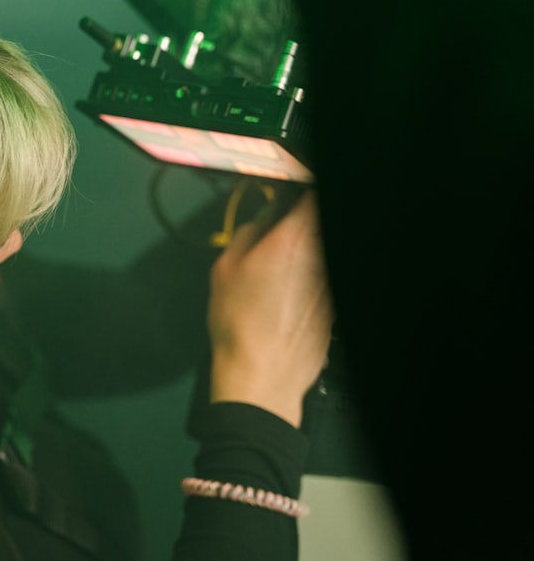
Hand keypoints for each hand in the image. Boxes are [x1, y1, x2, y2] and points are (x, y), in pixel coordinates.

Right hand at [206, 190, 332, 426]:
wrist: (262, 375)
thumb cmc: (241, 328)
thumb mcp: (224, 268)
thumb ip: (247, 233)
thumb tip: (260, 222)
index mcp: (292, 239)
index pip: (311, 194)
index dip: (302, 185)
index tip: (294, 184)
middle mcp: (320, 256)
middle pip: (320, 222)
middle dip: (303, 220)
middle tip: (283, 224)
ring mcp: (331, 282)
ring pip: (323, 250)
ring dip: (308, 250)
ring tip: (282, 265)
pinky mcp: (335, 306)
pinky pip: (326, 278)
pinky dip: (312, 277)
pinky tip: (288, 295)